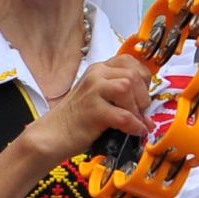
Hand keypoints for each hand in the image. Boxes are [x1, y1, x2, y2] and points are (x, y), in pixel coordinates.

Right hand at [20, 54, 151, 163]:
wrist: (51, 136)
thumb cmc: (76, 120)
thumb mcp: (97, 98)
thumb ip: (120, 97)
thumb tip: (147, 114)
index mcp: (98, 70)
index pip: (129, 61)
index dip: (143, 77)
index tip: (142, 93)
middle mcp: (95, 76)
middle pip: (132, 75)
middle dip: (143, 96)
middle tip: (139, 112)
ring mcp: (92, 91)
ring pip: (127, 87)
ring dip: (137, 107)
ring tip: (135, 121)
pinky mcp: (93, 110)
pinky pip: (124, 115)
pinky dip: (134, 126)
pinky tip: (134, 132)